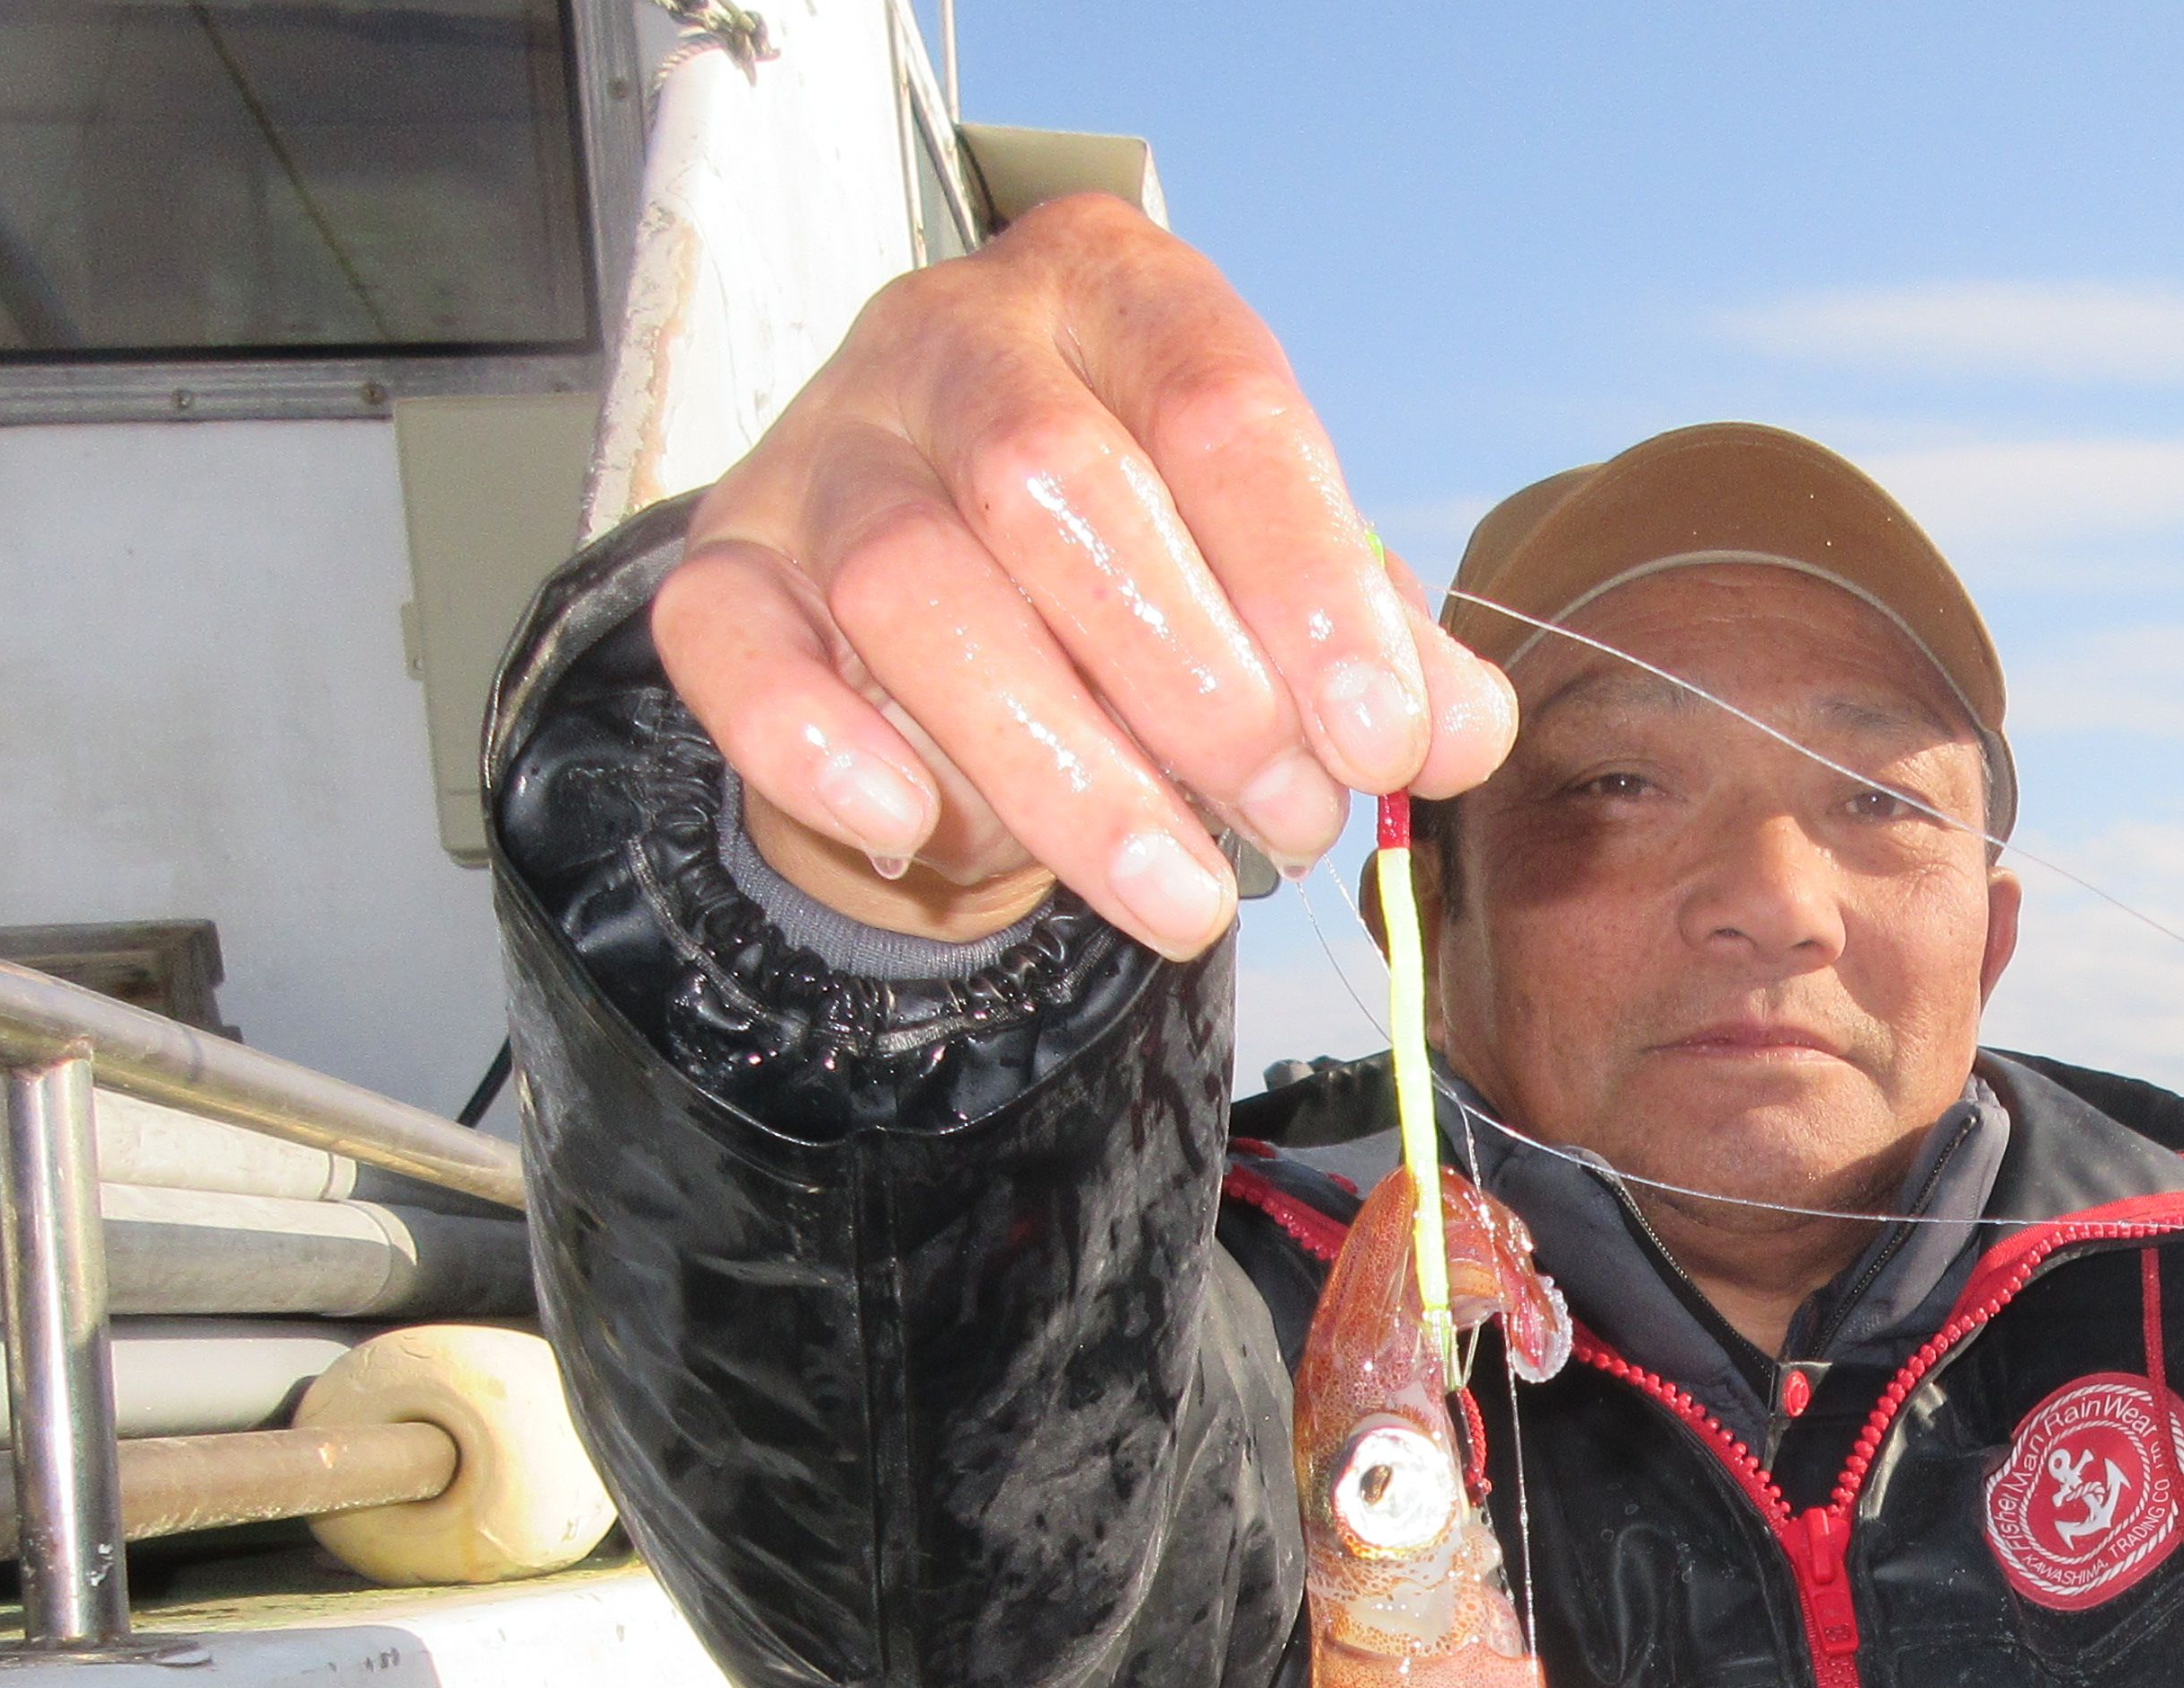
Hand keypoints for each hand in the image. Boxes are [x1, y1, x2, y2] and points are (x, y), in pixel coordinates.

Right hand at [650, 198, 1519, 955]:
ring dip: (1064, 767)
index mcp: (1115, 295)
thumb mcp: (1280, 589)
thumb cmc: (1144, 577)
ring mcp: (822, 448)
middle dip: (1197, 690)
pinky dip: (820, 747)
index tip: (1385, 739)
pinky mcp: (726, 568)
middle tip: (1289, 826)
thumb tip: (1457, 732)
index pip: (1218, 404)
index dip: (1310, 584)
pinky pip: (733, 647)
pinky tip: (922, 833)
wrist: (948, 623)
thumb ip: (1377, 649)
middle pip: (1056, 489)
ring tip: (1183, 895)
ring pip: (913, 587)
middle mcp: (952, 339)